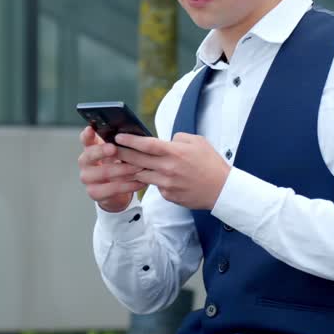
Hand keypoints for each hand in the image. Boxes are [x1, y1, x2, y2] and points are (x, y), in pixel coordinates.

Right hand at [78, 125, 146, 212]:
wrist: (116, 190)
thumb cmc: (118, 165)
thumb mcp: (118, 153)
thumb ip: (119, 143)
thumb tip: (132, 134)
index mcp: (90, 148)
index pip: (85, 139)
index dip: (87, 134)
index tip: (90, 128)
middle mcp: (85, 162)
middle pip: (90, 155)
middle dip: (102, 151)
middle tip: (114, 149)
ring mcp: (87, 178)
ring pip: (104, 172)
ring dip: (123, 169)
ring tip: (138, 167)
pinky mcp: (94, 193)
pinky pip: (113, 188)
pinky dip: (128, 185)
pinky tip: (140, 182)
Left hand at [114, 133, 230, 209]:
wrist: (222, 190)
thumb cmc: (211, 164)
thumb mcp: (198, 142)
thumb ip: (178, 138)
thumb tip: (165, 140)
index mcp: (175, 152)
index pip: (147, 145)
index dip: (130, 141)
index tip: (118, 137)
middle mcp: (168, 168)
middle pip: (138, 161)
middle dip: (122, 154)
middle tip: (111, 149)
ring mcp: (167, 184)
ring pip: (142, 175)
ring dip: (132, 169)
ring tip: (125, 163)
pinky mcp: (168, 195)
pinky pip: (155, 186)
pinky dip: (153, 180)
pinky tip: (155, 177)